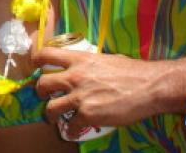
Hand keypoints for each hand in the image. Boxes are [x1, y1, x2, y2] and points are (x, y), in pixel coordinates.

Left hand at [34, 47, 169, 134]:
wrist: (150, 87)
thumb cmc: (133, 71)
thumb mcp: (105, 59)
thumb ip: (89, 63)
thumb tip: (84, 66)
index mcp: (79, 59)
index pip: (45, 55)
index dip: (36, 61)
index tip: (35, 67)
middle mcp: (74, 76)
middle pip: (42, 84)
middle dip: (40, 92)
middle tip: (44, 96)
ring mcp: (80, 97)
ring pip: (50, 108)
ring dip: (50, 114)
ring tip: (54, 117)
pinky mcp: (88, 115)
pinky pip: (70, 125)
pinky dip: (70, 130)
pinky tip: (74, 130)